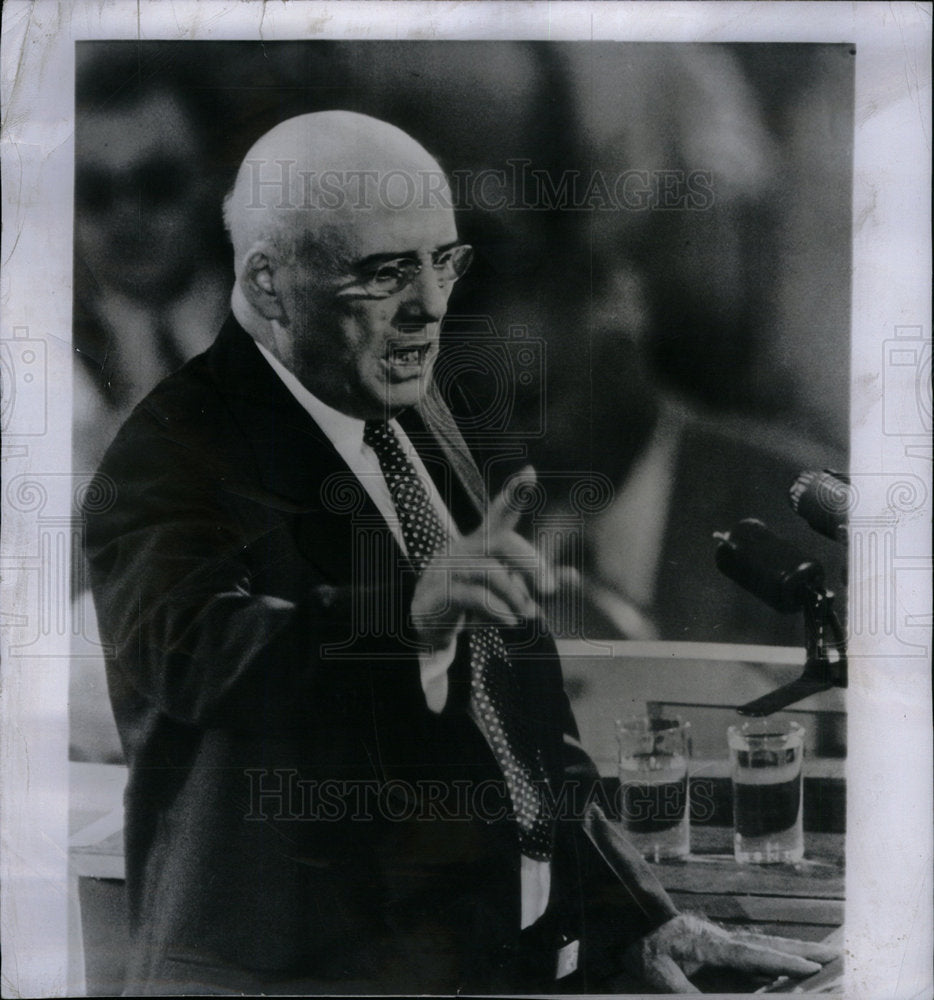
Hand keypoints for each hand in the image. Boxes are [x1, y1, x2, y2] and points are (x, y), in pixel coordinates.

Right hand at [410, 466, 572, 646]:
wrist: (428, 623)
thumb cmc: (473, 601)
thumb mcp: (510, 593)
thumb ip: (537, 584)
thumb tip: (574, 576)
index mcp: (484, 543)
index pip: (500, 512)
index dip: (515, 492)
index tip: (530, 472)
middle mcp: (467, 548)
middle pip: (503, 542)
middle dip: (531, 564)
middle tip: (549, 590)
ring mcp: (450, 568)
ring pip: (490, 572)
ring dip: (515, 595)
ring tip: (527, 615)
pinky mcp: (440, 591)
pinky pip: (474, 595)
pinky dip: (498, 610)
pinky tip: (511, 622)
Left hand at [622, 913, 839, 992]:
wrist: (626, 922)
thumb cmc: (643, 951)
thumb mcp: (659, 976)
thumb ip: (685, 993)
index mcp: (708, 944)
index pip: (751, 955)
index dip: (781, 963)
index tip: (811, 968)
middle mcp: (720, 938)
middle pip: (765, 944)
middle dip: (799, 951)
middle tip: (832, 956)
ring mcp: (721, 938)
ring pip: (762, 944)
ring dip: (792, 949)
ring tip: (822, 955)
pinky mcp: (718, 943)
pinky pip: (752, 948)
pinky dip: (775, 952)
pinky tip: (790, 958)